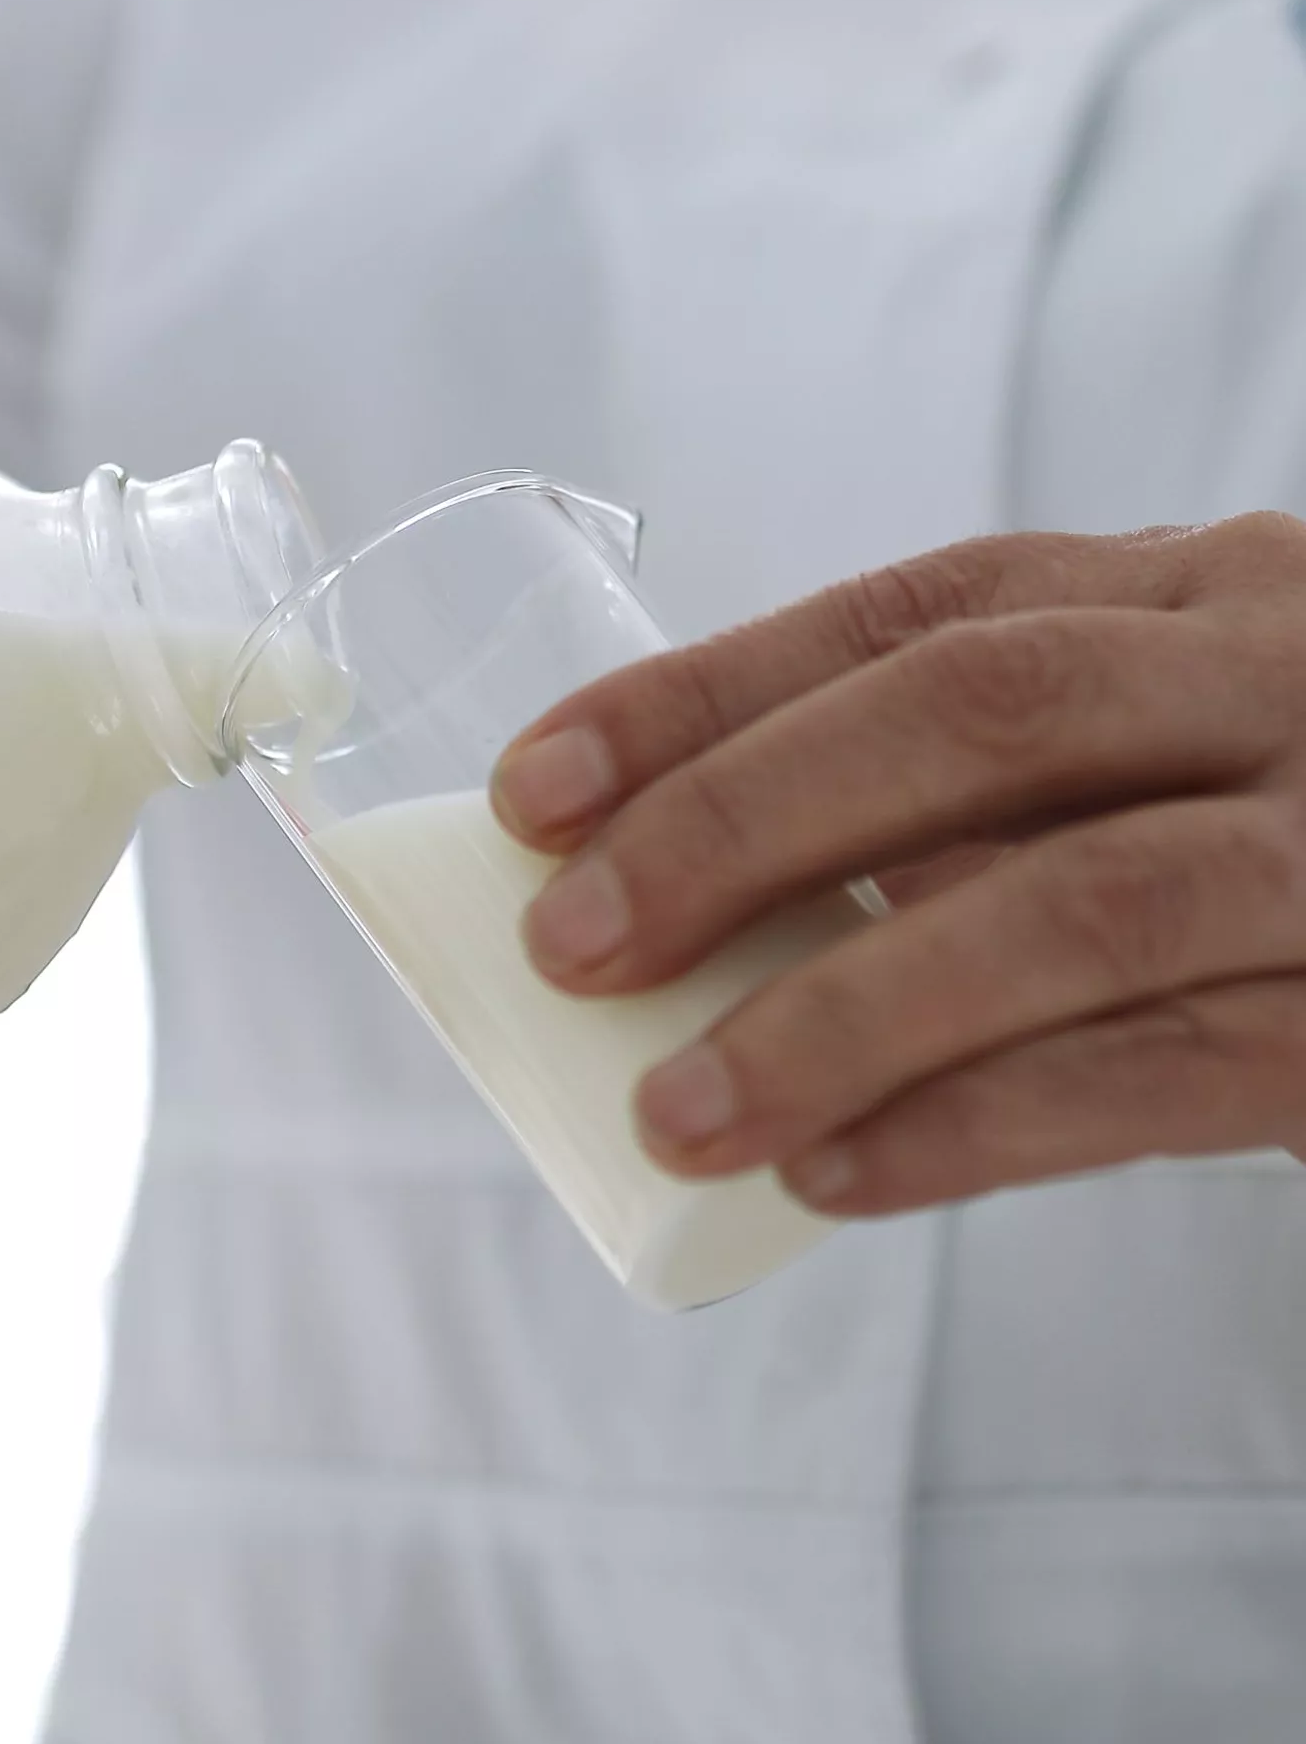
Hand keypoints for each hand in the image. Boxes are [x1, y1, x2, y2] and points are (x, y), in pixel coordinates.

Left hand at [490, 520, 1305, 1216]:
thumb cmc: (1278, 822)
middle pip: (979, 713)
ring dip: (844, 1016)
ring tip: (680, 1113)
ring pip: (1077, 904)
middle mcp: (1270, 676)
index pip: (907, 614)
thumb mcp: (1150, 746)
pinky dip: (984, 1126)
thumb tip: (682, 894)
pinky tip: (841, 1176)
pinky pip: (1172, 1073)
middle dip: (747, 825)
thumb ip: (963, 791)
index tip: (538, 788)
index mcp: (1180, 593)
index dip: (707, 695)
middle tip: (577, 946)